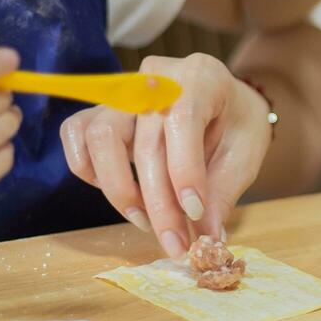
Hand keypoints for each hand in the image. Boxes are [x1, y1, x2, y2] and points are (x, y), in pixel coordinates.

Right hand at [60, 53, 270, 257]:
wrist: (227, 104)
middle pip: (144, 142)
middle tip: (175, 243)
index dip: (185, 170)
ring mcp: (123, 91)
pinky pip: (76, 133)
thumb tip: (207, 236)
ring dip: (119, 189)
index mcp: (201, 76)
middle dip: (158, 203)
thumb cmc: (237, 126)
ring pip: (100, 137)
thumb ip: (223, 192)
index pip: (183, 119)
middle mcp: (157, 77)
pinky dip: (89, 168)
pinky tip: (122, 192)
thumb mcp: (244, 155)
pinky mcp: (102, 109)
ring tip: (146, 221)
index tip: (195, 214)